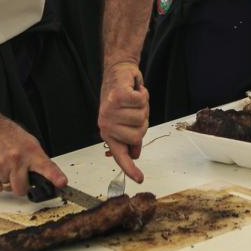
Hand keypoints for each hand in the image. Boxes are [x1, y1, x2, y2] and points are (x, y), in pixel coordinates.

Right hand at [0, 112, 64, 195]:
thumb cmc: (11, 136)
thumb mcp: (30, 143)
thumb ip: (39, 161)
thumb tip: (49, 178)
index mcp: (31, 151)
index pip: (47, 166)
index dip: (55, 176)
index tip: (61, 183)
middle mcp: (17, 158)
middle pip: (21, 188)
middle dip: (21, 185)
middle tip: (19, 175)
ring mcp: (2, 164)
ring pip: (8, 188)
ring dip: (7, 181)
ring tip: (6, 166)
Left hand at [98, 61, 148, 182]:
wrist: (118, 72)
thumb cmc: (122, 98)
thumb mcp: (124, 121)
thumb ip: (130, 138)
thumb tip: (135, 155)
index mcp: (109, 134)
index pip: (120, 155)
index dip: (130, 168)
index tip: (139, 179)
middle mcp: (106, 125)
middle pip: (139, 134)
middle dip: (143, 120)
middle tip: (135, 110)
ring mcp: (110, 111)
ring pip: (142, 116)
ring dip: (143, 105)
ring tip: (134, 99)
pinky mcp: (117, 96)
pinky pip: (141, 101)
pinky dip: (143, 93)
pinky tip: (135, 89)